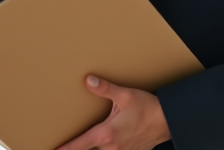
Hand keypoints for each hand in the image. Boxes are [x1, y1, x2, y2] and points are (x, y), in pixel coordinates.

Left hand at [55, 76, 170, 149]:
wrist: (168, 121)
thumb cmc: (148, 108)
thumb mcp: (126, 96)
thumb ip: (106, 89)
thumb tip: (88, 81)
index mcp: (107, 134)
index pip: (80, 145)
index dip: (66, 148)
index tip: (54, 149)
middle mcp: (112, 147)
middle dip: (78, 149)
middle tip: (66, 146)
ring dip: (93, 149)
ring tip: (85, 144)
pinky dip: (107, 149)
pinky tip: (107, 143)